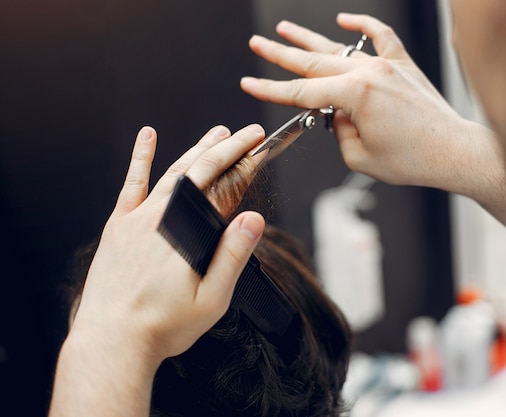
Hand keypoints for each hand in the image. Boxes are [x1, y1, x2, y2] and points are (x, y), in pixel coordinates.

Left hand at [69, 124, 266, 364]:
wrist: (112, 340)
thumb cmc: (162, 325)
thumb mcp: (212, 299)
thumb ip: (233, 256)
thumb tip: (254, 220)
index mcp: (190, 233)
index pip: (225, 187)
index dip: (246, 163)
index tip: (260, 147)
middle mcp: (164, 217)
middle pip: (202, 171)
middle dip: (228, 147)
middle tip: (248, 133)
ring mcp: (139, 218)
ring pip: (174, 172)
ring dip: (197, 149)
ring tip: (218, 134)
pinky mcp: (119, 225)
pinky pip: (133, 183)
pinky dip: (142, 157)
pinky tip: (148, 137)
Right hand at [241, 13, 468, 189]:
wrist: (454, 152)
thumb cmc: (413, 159)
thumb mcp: (359, 157)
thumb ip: (339, 132)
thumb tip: (338, 114)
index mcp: (355, 94)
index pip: (302, 92)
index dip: (271, 90)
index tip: (250, 84)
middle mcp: (369, 72)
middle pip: (313, 62)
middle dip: (280, 55)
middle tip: (257, 45)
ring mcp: (387, 65)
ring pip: (339, 47)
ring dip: (309, 39)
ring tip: (285, 30)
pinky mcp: (403, 65)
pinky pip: (381, 36)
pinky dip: (363, 26)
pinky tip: (345, 19)